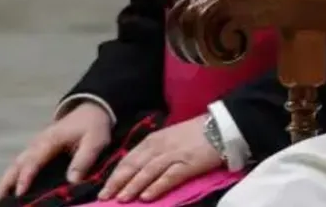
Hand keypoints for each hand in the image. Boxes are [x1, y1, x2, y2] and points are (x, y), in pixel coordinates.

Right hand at [0, 101, 111, 200]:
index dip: (26, 177)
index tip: (19, 192)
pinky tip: (8, 192)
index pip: (34, 160)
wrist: (91, 111)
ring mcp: (35, 147)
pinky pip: (21, 165)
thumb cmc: (93, 127)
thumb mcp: (95, 141)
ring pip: (15, 165)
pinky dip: (12, 178)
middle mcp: (38, 144)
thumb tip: (72, 180)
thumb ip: (84, 159)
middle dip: (6, 182)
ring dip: (5, 181)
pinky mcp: (37, 151)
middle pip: (17, 164)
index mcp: (51, 140)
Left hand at [96, 115, 221, 201]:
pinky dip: (156, 186)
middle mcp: (160, 147)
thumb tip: (137, 169)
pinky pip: (169, 177)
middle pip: (134, 165)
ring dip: (133, 186)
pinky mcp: (188, 164)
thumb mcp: (170, 137)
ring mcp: (174, 155)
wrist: (222, 126)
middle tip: (104, 197)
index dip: (115, 174)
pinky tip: (146, 197)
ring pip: (148, 172)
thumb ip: (154, 150)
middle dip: (118, 182)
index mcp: (154, 140)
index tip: (104, 188)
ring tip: (121, 199)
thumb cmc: (196, 133)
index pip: (129, 158)